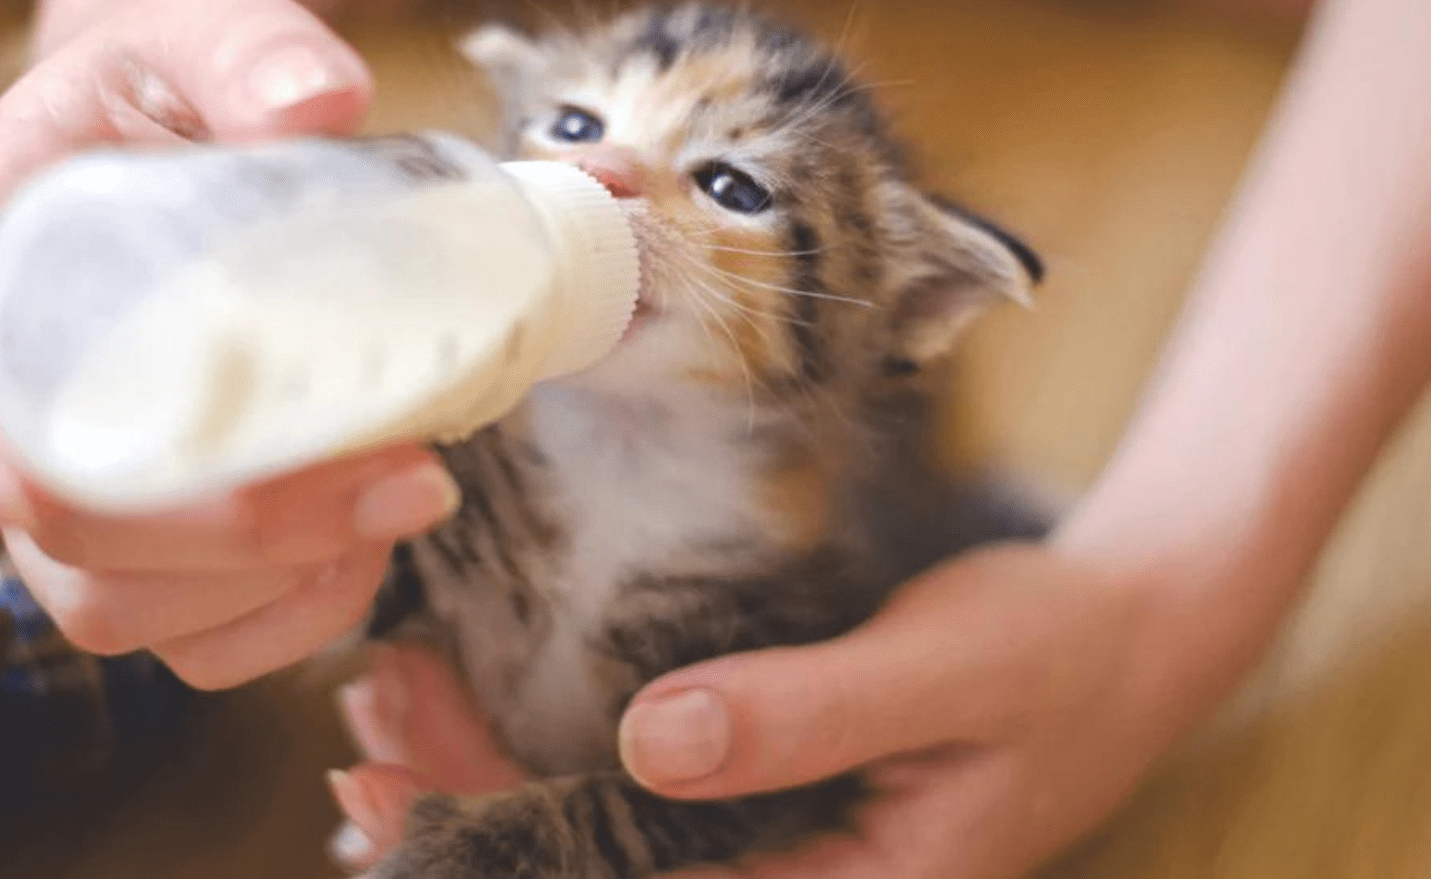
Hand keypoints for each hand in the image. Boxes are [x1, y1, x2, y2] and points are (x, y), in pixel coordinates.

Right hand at [0, 0, 459, 687]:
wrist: (214, 142)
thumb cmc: (175, 87)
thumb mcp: (198, 30)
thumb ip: (243, 43)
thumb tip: (316, 103)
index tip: (32, 481)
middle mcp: (3, 411)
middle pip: (54, 537)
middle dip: (219, 536)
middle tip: (389, 473)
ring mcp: (86, 495)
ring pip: (131, 610)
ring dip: (274, 581)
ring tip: (407, 489)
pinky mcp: (168, 543)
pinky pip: (205, 640)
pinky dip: (296, 614)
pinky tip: (375, 537)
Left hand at [329, 544, 1199, 877]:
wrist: (1128, 636)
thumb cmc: (1049, 654)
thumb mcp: (940, 673)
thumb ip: (804, 716)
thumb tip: (650, 746)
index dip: (499, 859)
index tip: (388, 796)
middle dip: (469, 817)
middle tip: (363, 735)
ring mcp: (786, 851)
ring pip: (610, 844)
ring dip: (497, 789)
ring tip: (392, 720)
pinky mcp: (780, 797)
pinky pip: (649, 805)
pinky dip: (560, 762)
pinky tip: (487, 719)